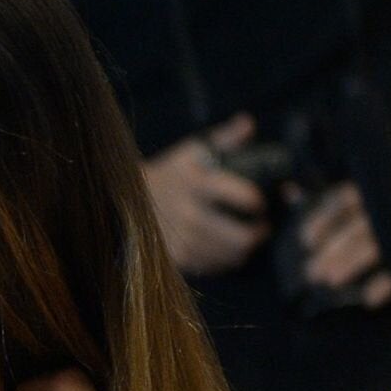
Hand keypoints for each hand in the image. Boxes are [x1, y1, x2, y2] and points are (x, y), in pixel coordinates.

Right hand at [141, 116, 268, 278]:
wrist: (128, 202)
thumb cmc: (171, 174)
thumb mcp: (193, 151)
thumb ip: (225, 138)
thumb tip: (248, 123)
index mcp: (197, 183)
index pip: (247, 198)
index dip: (261, 202)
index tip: (261, 202)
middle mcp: (189, 214)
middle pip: (243, 236)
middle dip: (259, 232)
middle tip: (261, 226)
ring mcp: (182, 240)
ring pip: (232, 255)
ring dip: (245, 248)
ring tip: (246, 237)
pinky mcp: (176, 259)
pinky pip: (214, 266)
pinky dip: (226, 260)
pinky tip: (225, 248)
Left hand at [294, 185, 390, 308]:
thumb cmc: (389, 194)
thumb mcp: (367, 187)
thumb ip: (333, 199)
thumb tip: (288, 193)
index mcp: (372, 194)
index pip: (342, 204)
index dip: (321, 222)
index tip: (305, 241)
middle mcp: (387, 211)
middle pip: (355, 231)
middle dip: (332, 252)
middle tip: (311, 272)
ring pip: (374, 247)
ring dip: (351, 264)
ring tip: (331, 281)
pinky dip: (386, 284)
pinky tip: (368, 299)